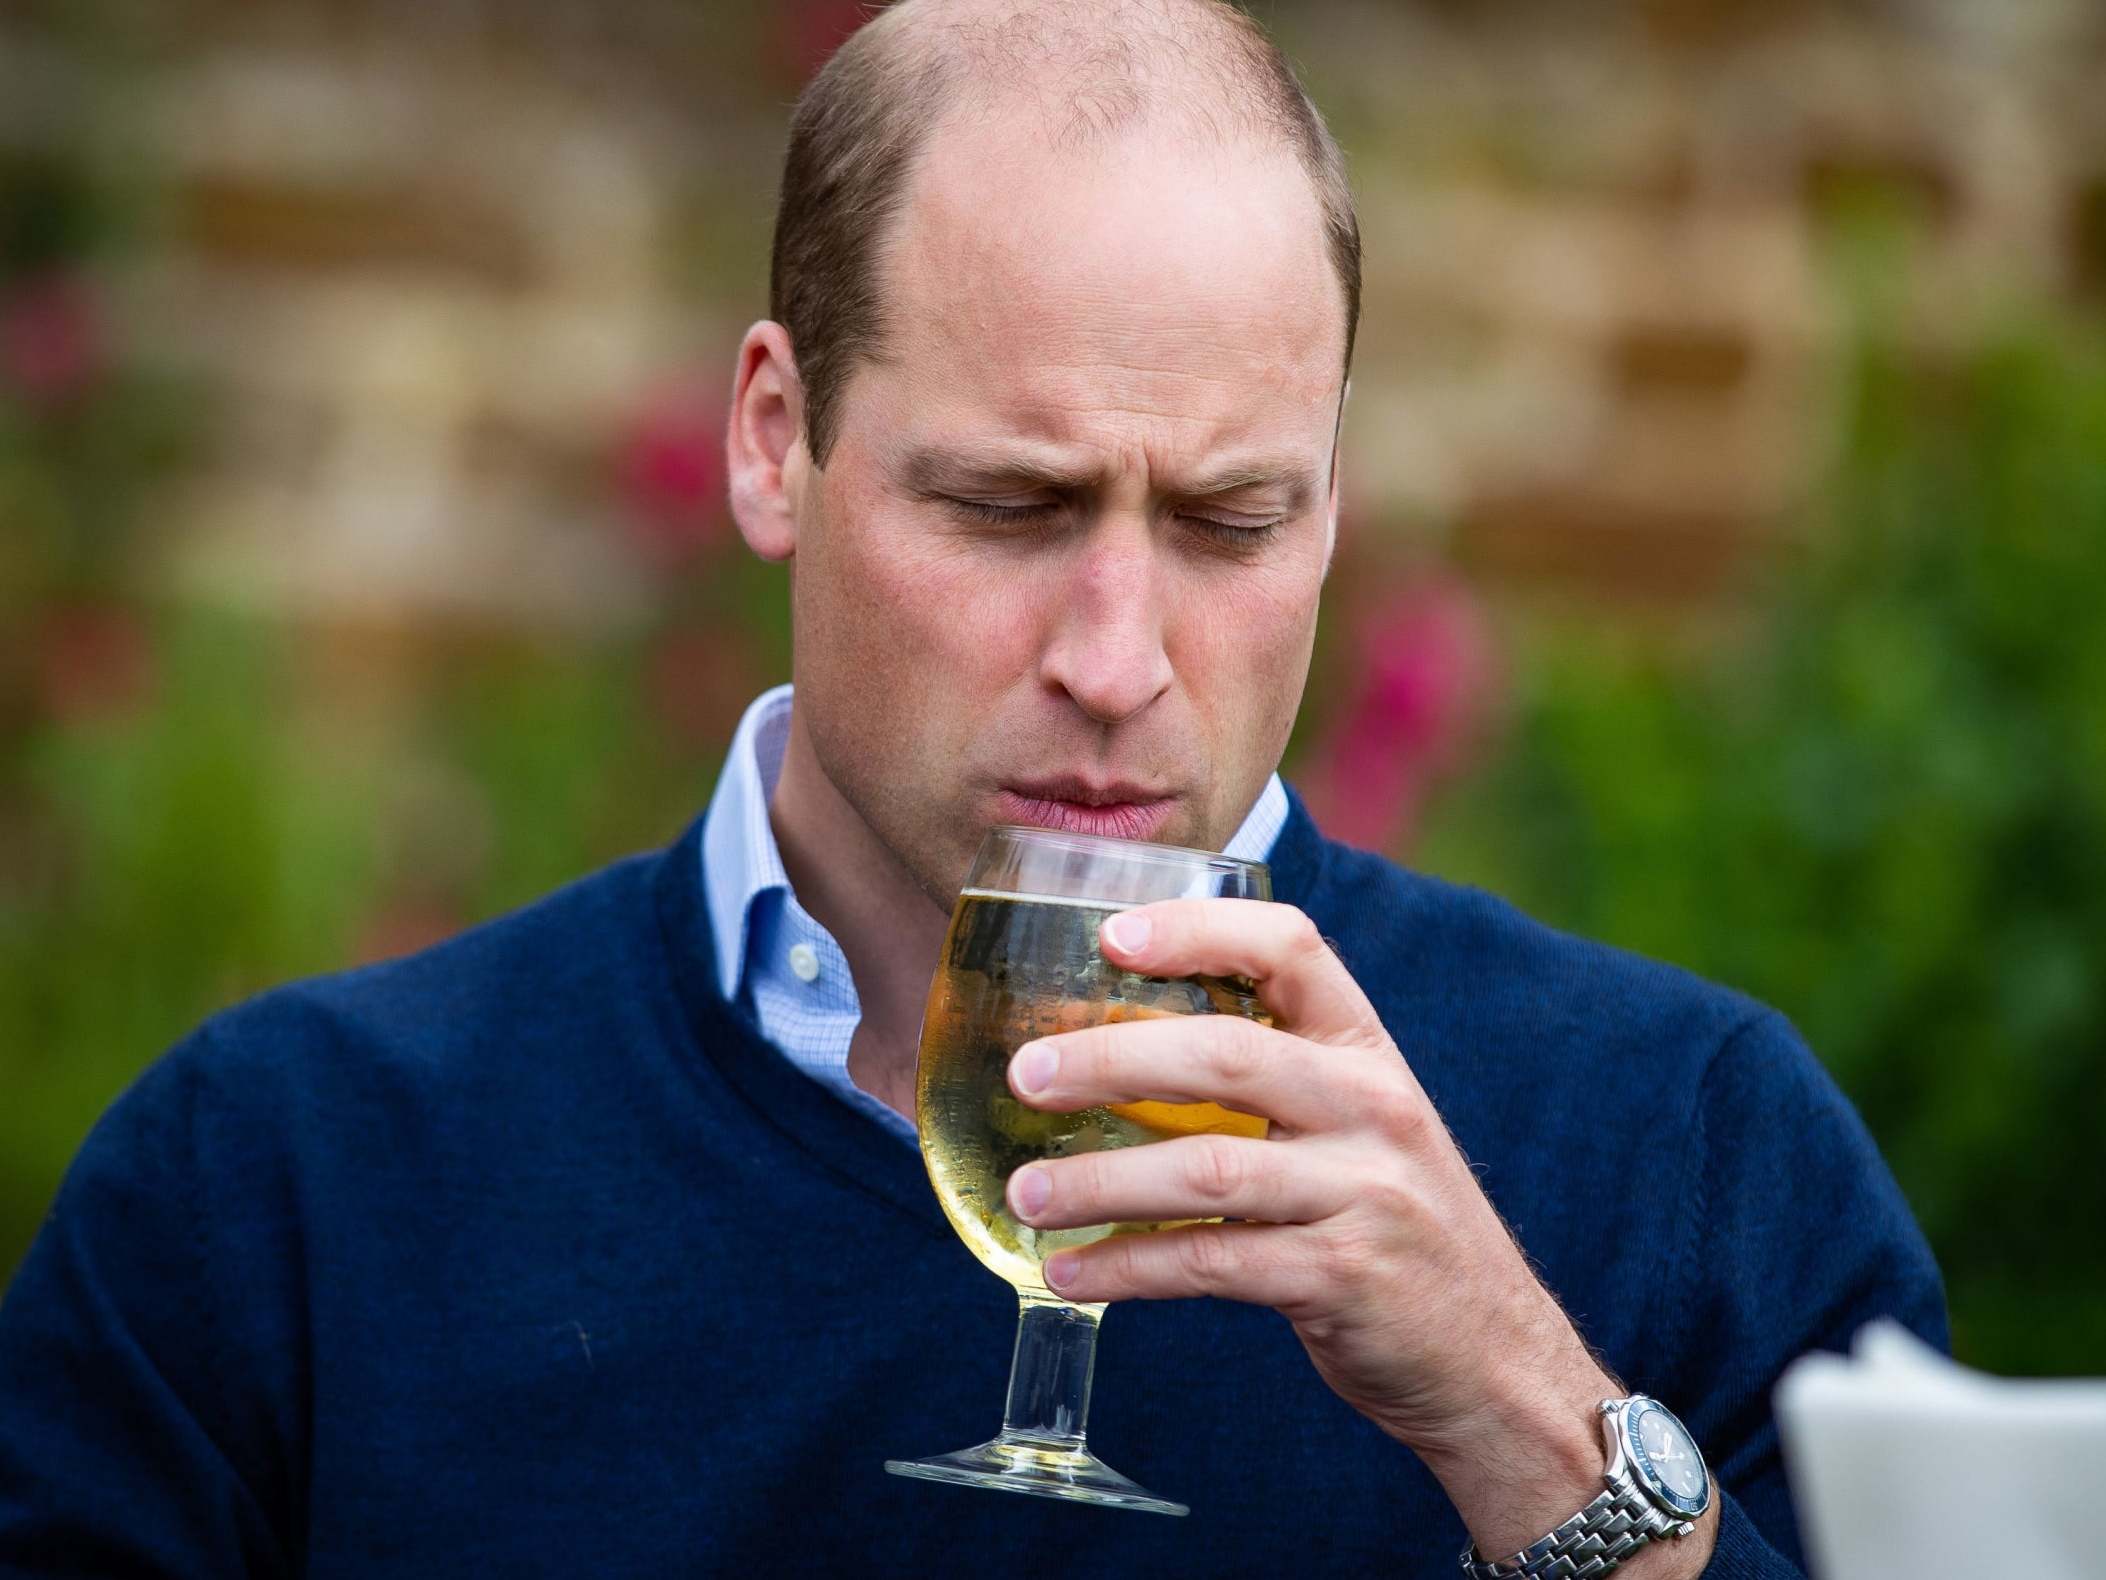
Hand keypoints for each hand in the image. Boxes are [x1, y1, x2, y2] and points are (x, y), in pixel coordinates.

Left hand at [1004, 898, 1716, 1571]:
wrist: (1496, 1361)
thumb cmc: (1398, 1230)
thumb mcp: (1362, 1130)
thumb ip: (1274, 1083)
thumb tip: (1116, 1055)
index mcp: (1370, 1052)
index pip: (1292, 948)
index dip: (1198, 929)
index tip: (1111, 935)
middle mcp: (1373, 1107)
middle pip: (1227, 1055)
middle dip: (1112, 1059)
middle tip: (1027, 1073)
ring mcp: (1363, 1193)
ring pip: (1207, 1167)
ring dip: (1100, 1181)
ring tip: (1025, 1192)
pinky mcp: (1341, 1277)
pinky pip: (1210, 1262)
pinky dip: (1128, 1267)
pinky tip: (1070, 1272)